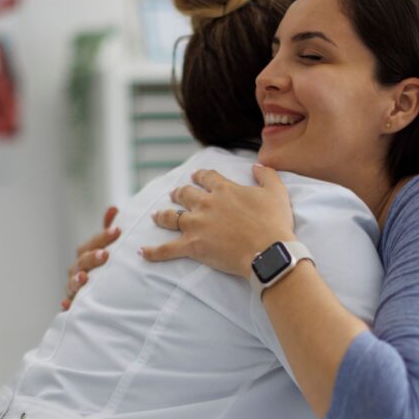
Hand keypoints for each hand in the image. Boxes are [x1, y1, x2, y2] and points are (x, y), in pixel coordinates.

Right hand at [62, 206, 119, 309]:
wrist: (103, 295)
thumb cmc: (105, 268)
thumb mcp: (109, 250)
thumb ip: (109, 231)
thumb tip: (113, 209)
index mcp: (86, 255)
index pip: (92, 243)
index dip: (103, 237)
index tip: (117, 231)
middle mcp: (78, 270)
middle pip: (81, 262)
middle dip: (92, 258)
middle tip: (105, 254)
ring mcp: (74, 287)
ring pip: (72, 282)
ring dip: (76, 280)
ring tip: (84, 278)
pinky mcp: (74, 304)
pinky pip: (68, 305)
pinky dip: (66, 305)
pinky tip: (66, 306)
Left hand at [141, 165, 295, 277]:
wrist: (268, 251)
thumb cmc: (274, 223)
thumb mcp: (276, 192)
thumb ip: (266, 174)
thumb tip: (256, 166)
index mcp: (224, 190)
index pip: (207, 177)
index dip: (200, 176)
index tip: (195, 176)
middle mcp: (206, 204)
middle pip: (185, 195)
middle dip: (179, 193)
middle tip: (174, 194)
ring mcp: (196, 225)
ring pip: (171, 217)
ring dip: (162, 215)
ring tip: (156, 214)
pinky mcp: (192, 246)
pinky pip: (167, 249)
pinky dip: (153, 252)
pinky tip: (142, 252)